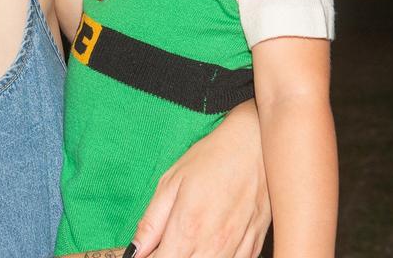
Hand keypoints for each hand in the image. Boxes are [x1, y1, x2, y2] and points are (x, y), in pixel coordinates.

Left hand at [131, 102, 269, 257]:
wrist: (256, 146)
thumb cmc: (211, 158)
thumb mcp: (171, 182)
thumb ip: (151, 222)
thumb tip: (136, 250)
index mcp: (188, 227)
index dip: (151, 257)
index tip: (150, 248)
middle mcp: (214, 244)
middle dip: (171, 255)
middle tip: (169, 239)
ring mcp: (236, 248)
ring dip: (194, 257)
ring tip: (188, 239)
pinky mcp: (254, 247)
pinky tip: (210, 243)